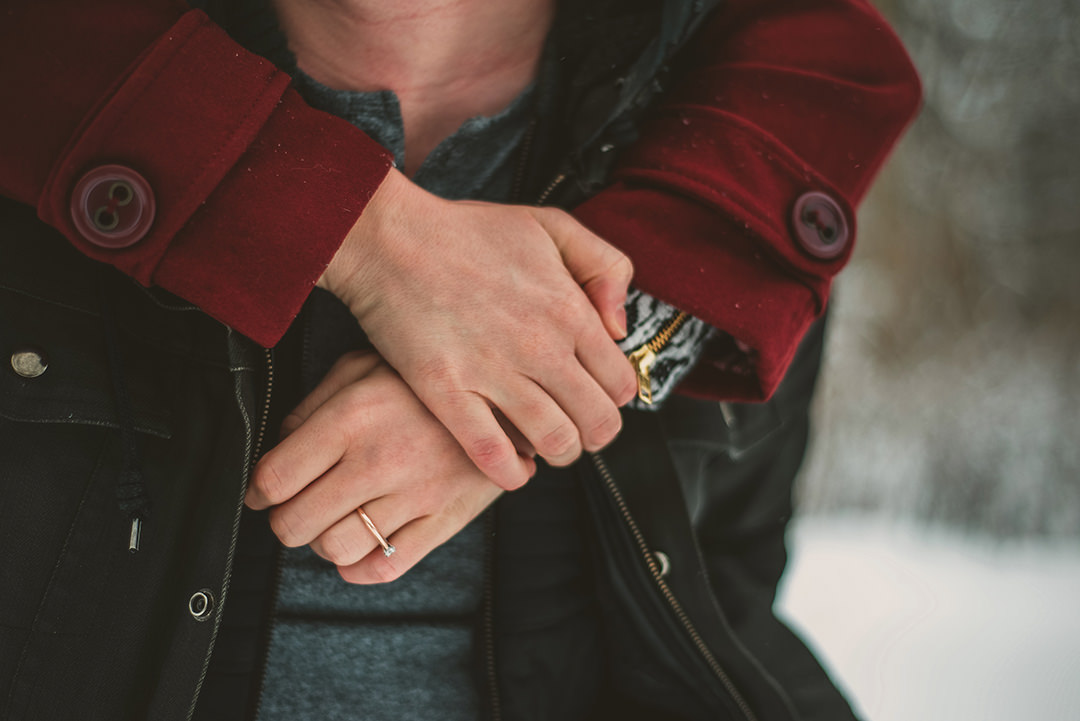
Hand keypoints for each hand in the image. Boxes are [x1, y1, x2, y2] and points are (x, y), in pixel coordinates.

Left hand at [245, 351, 505, 583]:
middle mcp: (378, 459)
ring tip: (332, 522)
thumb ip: (316, 403)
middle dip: (284, 521)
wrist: (509, 393)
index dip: (256, 491)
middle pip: (296, 523)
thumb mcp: (364, 366)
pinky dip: (360, 568)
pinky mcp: (444, 520)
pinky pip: (387, 567)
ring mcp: (414, 494)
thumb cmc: (428, 378)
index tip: (261, 492)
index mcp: (352, 417)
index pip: (274, 478)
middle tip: (293, 509)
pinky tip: (360, 548)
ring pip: (336, 550)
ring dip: (322, 542)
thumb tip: (281, 444)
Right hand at [318, 168, 636, 490]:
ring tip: (545, 445)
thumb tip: (619, 328)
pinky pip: (493, 455)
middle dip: (594, 433)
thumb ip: (606, 267)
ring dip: (558, 453)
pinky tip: (513, 466)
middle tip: (575, 425)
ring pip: (555, 444)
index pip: (622, 385)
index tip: (594, 393)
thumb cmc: (469, 232)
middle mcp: (540, 348)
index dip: (614, 397)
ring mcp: (493, 373)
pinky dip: (512, 472)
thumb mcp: (552, 225)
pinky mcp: (447, 393)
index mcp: (570, 311)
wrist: (391, 239)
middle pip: (598, 423)